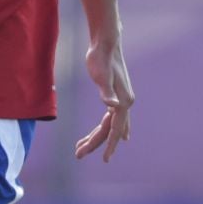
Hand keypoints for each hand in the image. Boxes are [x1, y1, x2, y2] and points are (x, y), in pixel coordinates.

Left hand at [73, 38, 134, 162]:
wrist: (106, 43)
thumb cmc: (101, 58)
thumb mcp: (101, 76)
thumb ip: (106, 92)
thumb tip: (113, 106)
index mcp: (123, 102)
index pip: (115, 130)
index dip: (109, 145)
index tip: (104, 160)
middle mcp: (125, 103)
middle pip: (110, 130)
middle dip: (95, 144)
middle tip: (78, 155)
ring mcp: (121, 100)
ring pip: (108, 125)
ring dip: (95, 137)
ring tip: (79, 148)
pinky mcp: (115, 96)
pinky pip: (109, 118)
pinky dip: (102, 127)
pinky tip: (100, 132)